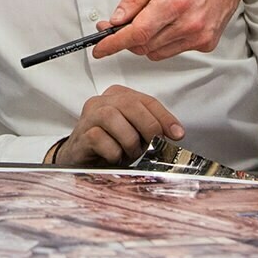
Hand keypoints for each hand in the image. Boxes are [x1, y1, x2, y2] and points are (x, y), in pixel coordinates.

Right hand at [50, 85, 183, 166]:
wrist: (81, 160)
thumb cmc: (110, 145)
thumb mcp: (135, 134)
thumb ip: (151, 129)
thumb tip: (175, 134)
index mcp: (118, 96)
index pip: (146, 100)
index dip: (164, 117)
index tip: (177, 133)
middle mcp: (102, 102)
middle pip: (129, 104)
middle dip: (148, 125)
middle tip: (155, 144)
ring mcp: (89, 117)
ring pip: (112, 117)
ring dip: (129, 140)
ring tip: (131, 153)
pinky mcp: (81, 135)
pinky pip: (99, 138)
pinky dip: (113, 151)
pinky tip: (114, 157)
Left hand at [93, 0, 244, 60]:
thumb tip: (118, 18)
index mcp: (174, 2)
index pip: (137, 33)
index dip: (114, 43)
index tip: (101, 49)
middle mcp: (188, 23)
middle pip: (144, 46)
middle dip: (127, 38)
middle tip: (121, 24)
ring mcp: (199, 35)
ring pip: (158, 52)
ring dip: (146, 40)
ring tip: (152, 17)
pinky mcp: (207, 42)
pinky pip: (175, 50)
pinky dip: (165, 41)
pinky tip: (171, 22)